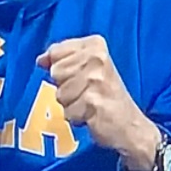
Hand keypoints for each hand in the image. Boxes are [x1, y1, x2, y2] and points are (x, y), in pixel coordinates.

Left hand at [36, 35, 158, 169]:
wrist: (129, 125)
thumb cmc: (106, 94)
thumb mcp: (88, 67)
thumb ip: (63, 59)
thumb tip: (40, 60)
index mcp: (96, 45)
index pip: (56, 51)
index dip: (59, 67)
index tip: (76, 75)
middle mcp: (97, 59)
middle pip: (56, 72)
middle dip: (65, 87)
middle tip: (87, 92)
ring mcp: (95, 80)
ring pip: (60, 94)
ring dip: (70, 104)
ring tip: (89, 103)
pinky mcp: (93, 102)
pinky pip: (67, 112)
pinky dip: (76, 117)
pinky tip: (92, 114)